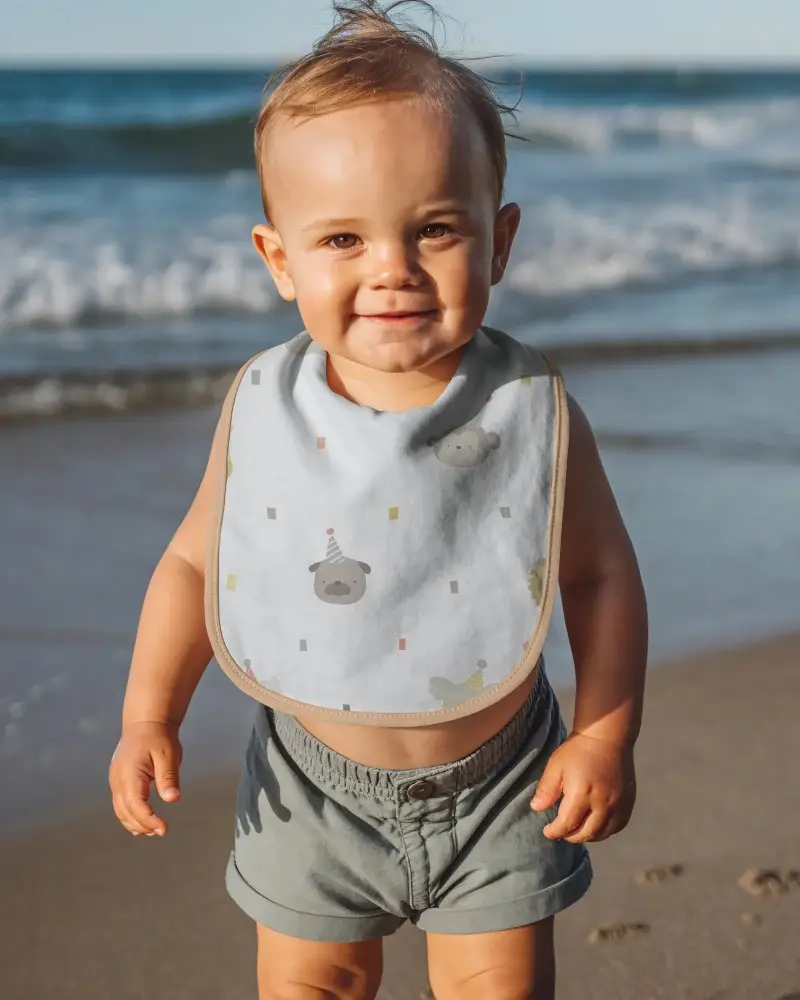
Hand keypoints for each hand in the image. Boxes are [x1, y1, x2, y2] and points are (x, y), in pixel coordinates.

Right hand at [109, 721, 182, 836]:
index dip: (149, 820)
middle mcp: (118, 780)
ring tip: (154, 831)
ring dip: (135, 823)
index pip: (136, 805)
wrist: (145, 723)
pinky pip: (120, 804)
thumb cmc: (159, 737)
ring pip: (120, 811)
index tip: (164, 828)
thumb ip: (169, 778)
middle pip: (126, 812)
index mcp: (129, 773)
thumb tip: (173, 799)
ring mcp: (115, 781)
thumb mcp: (168, 755)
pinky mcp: (118, 781)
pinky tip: (141, 824)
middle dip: (143, 825)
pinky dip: (129, 816)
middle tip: (162, 831)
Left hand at [530, 732, 635, 842]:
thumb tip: (536, 809)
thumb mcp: (556, 765)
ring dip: (587, 835)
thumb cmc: (578, 749)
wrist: (607, 736)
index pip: (567, 824)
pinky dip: (604, 831)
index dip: (555, 831)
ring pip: (602, 833)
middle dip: (570, 836)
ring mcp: (618, 804)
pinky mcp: (628, 802)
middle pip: (586, 833)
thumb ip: (546, 789)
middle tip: (561, 832)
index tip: (547, 831)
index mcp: (582, 794)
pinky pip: (617, 826)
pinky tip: (595, 825)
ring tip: (576, 830)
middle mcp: (602, 803)